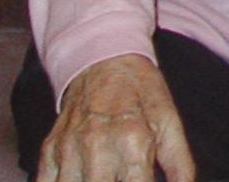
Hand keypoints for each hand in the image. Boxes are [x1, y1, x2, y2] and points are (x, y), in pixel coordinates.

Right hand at [36, 54, 194, 181]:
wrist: (103, 59)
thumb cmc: (141, 91)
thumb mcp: (169, 121)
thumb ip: (179, 163)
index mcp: (132, 140)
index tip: (144, 181)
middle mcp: (97, 146)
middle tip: (123, 179)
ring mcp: (68, 149)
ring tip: (105, 176)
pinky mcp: (49, 150)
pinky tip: (80, 178)